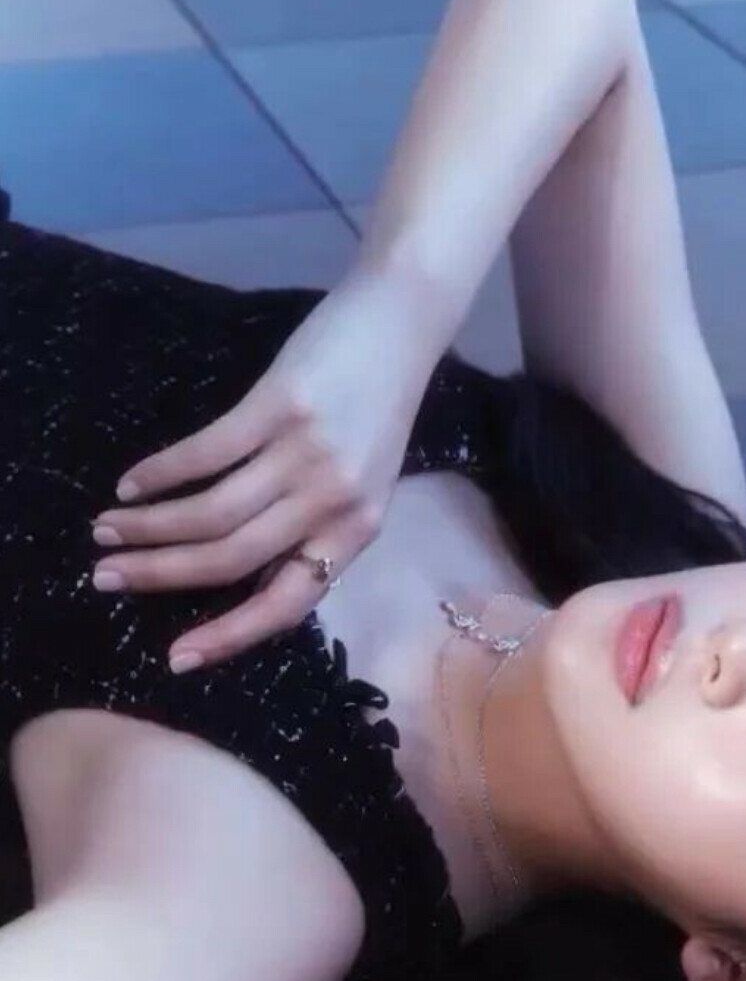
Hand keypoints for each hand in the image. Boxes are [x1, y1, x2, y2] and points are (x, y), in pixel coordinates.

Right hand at [91, 266, 432, 670]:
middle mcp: (333, 503)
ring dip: (150, 527)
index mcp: (357, 533)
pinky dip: (161, 472)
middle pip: (233, 560)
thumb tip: (243, 570)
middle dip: (162, 576)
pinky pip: (207, 453)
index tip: (177, 656)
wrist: (403, 323)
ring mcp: (307, 455)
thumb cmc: (378, 408)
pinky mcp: (280, 405)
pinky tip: (131, 482)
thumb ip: (314, 528)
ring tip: (108, 530)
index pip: (288, 604)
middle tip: (107, 578)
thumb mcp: (363, 483)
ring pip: (213, 513)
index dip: (229, 635)